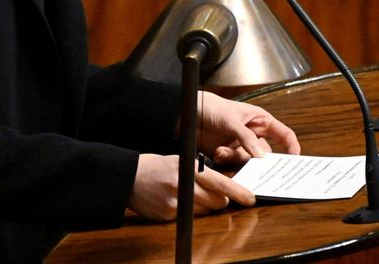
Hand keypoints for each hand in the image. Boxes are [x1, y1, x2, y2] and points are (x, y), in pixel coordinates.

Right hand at [128, 153, 255, 220]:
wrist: (128, 177)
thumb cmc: (155, 167)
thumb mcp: (178, 161)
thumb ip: (200, 174)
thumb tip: (223, 191)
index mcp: (188, 169)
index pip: (221, 183)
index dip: (238, 192)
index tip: (250, 198)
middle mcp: (184, 186)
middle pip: (218, 202)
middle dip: (220, 200)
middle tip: (212, 194)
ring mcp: (177, 203)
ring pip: (206, 211)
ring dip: (204, 206)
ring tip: (188, 195)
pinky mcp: (169, 215)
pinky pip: (189, 217)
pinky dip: (187, 212)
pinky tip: (174, 200)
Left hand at [197, 91, 301, 164]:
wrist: (184, 113)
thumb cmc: (211, 106)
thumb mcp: (231, 119)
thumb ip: (246, 137)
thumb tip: (261, 156)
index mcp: (260, 121)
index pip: (284, 135)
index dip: (292, 147)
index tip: (295, 161)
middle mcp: (253, 135)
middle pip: (267, 155)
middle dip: (262, 162)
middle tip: (257, 168)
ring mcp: (240, 145)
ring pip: (249, 161)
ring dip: (237, 159)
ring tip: (222, 151)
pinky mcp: (227, 154)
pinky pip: (233, 164)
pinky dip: (226, 160)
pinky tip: (217, 152)